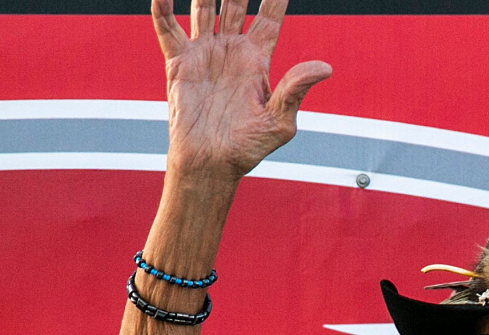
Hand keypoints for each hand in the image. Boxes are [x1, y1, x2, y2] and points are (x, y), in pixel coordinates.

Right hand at [152, 0, 331, 179]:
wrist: (211, 163)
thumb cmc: (248, 147)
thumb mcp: (280, 120)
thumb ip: (297, 89)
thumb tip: (325, 67)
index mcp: (257, 60)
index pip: (269, 17)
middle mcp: (231, 50)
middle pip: (236, 3)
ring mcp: (204, 53)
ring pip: (203, 7)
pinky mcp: (179, 63)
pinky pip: (168, 30)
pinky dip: (163, 10)